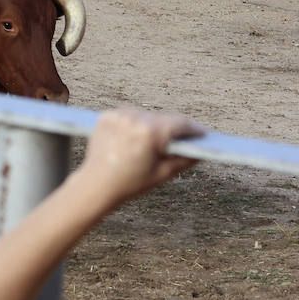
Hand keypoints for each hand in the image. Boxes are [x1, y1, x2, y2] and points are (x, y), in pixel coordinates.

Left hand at [79, 107, 203, 207]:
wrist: (96, 184)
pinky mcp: (107, 115)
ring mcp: (119, 115)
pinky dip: (135, 124)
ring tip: (161, 136)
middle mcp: (135, 119)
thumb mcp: (163, 174)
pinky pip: (129, 116)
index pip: (180, 124)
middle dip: (174, 128)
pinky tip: (138, 135)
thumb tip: (201, 151)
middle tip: (184, 137)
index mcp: (151, 133)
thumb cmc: (130, 183)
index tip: (202, 134)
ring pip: (146, 115)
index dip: (193, 129)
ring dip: (154, 124)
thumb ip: (185, 160)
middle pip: (163, 119)